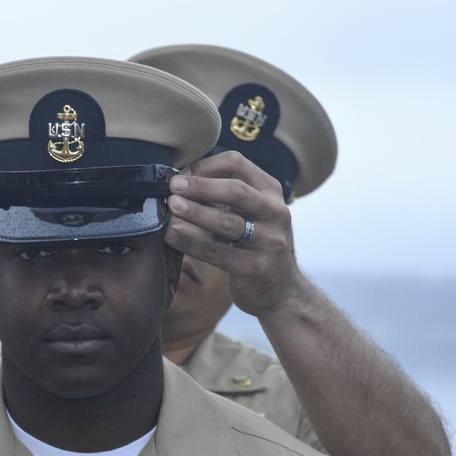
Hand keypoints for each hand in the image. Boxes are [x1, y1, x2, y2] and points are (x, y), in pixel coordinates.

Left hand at [163, 151, 304, 316]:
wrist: (284, 291)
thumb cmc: (258, 246)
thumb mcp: (252, 214)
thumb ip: (225, 197)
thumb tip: (181, 181)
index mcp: (271, 192)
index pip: (237, 164)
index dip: (205, 166)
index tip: (181, 176)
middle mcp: (275, 213)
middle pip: (235, 190)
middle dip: (200, 185)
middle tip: (173, 186)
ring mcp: (268, 241)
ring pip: (227, 221)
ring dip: (194, 211)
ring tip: (171, 206)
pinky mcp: (255, 268)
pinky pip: (217, 253)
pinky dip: (191, 243)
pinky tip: (171, 236)